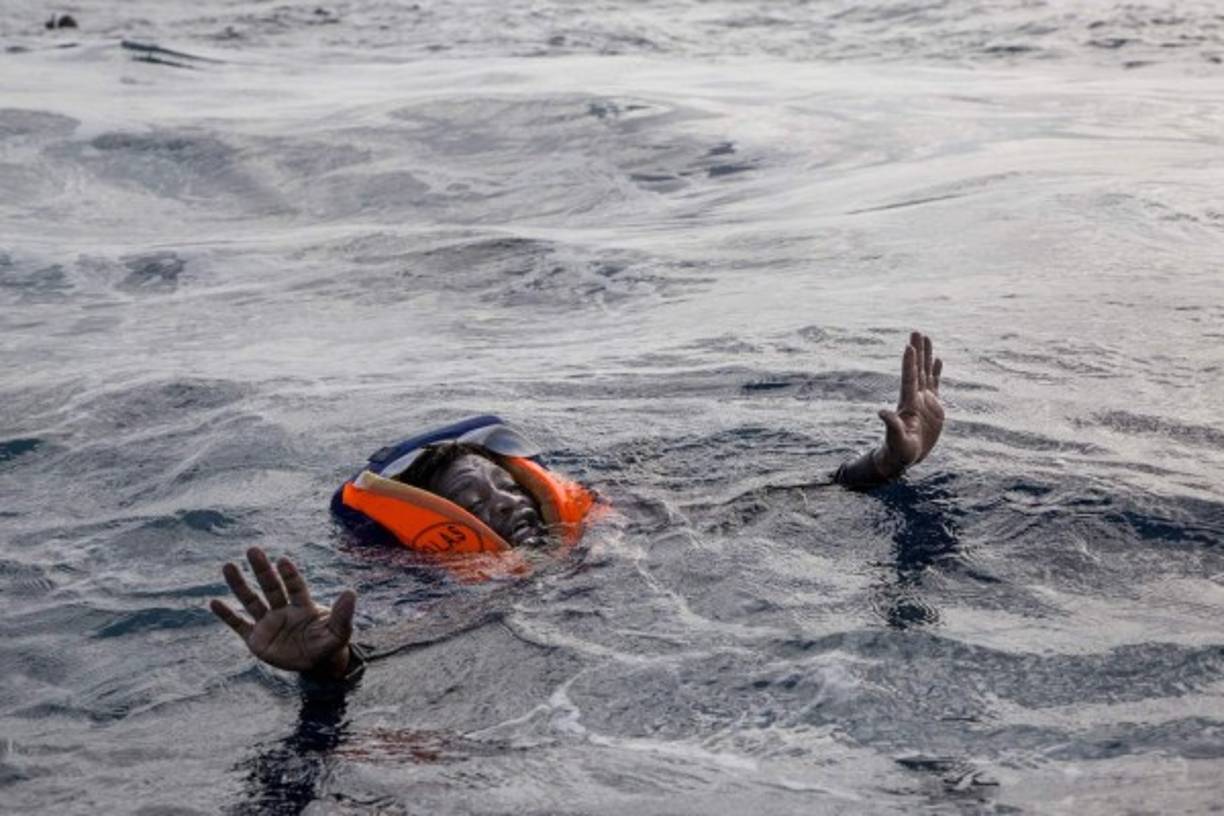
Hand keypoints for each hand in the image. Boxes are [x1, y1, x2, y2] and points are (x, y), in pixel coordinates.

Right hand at [209, 547, 356, 678]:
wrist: (317, 664)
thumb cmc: (329, 644)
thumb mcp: (339, 632)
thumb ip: (343, 614)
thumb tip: (351, 592)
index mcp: (303, 606)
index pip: (295, 587)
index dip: (289, 575)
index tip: (283, 561)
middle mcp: (283, 610)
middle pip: (271, 587)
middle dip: (262, 570)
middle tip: (253, 550)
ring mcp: (268, 623)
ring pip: (251, 601)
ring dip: (239, 585)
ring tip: (228, 566)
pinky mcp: (256, 639)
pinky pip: (239, 625)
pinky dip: (227, 615)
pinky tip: (213, 602)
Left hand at [877, 331, 943, 472]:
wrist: (905, 456)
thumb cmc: (898, 450)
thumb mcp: (896, 439)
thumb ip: (891, 425)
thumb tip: (880, 412)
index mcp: (908, 403)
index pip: (909, 379)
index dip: (909, 363)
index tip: (909, 347)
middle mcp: (915, 397)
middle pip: (917, 369)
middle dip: (918, 351)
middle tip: (916, 332)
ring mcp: (924, 400)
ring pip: (926, 372)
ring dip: (927, 355)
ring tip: (927, 338)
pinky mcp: (933, 406)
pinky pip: (935, 383)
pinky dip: (937, 371)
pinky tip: (938, 359)